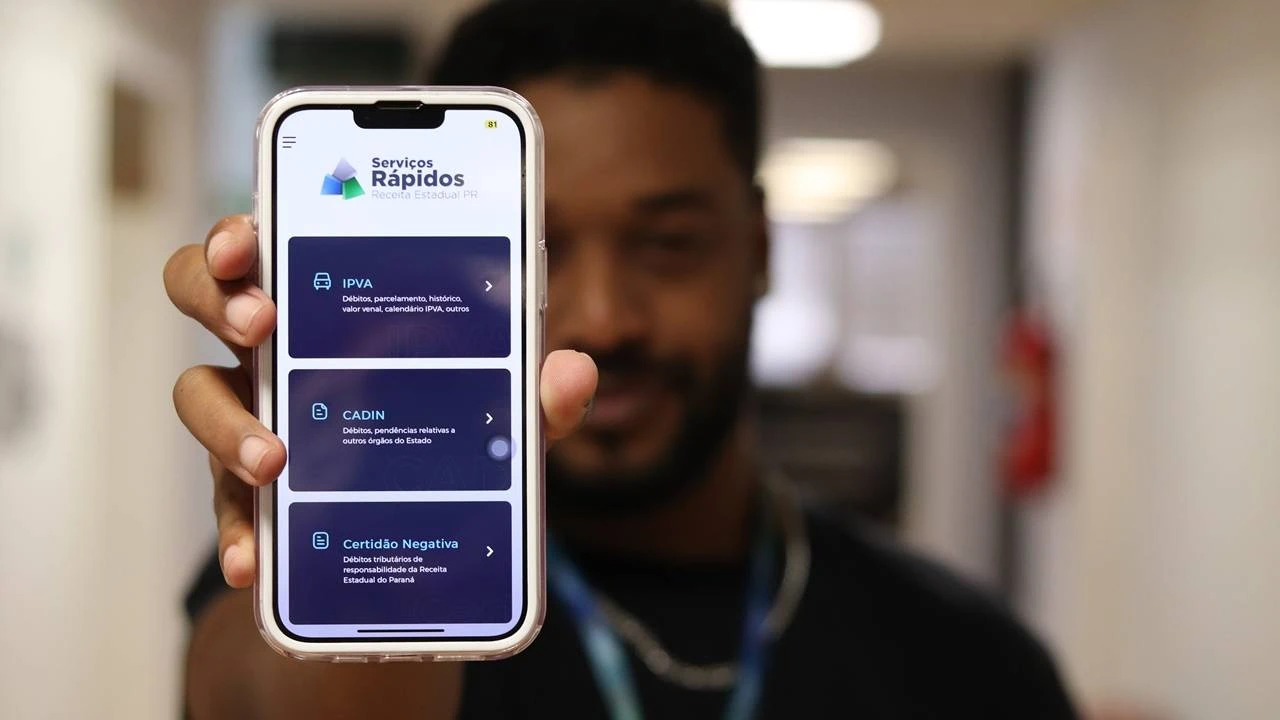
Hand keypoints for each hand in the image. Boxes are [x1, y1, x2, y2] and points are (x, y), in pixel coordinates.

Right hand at [164, 214, 596, 588]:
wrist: (422, 532)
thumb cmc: (451, 434)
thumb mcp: (502, 413)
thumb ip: (535, 393)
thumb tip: (573, 370)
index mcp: (325, 304)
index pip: (268, 246)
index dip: (242, 233)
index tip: (251, 239)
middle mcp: (274, 349)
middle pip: (204, 296)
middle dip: (219, 297)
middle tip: (262, 323)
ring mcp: (253, 416)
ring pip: (198, 398)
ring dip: (227, 424)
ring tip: (274, 458)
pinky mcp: (250, 492)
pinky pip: (225, 507)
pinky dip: (236, 533)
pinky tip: (253, 563)